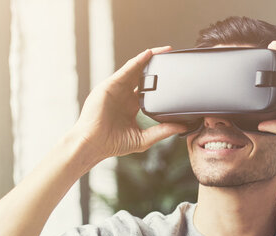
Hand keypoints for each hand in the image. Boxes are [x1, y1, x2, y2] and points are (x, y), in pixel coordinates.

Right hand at [70, 46, 187, 159]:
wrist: (93, 144)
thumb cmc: (112, 143)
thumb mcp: (144, 138)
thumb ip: (163, 131)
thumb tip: (182, 128)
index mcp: (132, 106)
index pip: (149, 89)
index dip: (162, 82)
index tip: (177, 77)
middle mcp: (125, 95)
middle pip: (143, 75)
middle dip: (157, 65)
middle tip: (172, 56)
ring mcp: (117, 88)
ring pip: (136, 68)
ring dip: (150, 58)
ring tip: (165, 51)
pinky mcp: (110, 85)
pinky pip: (126, 70)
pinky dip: (137, 61)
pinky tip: (148, 54)